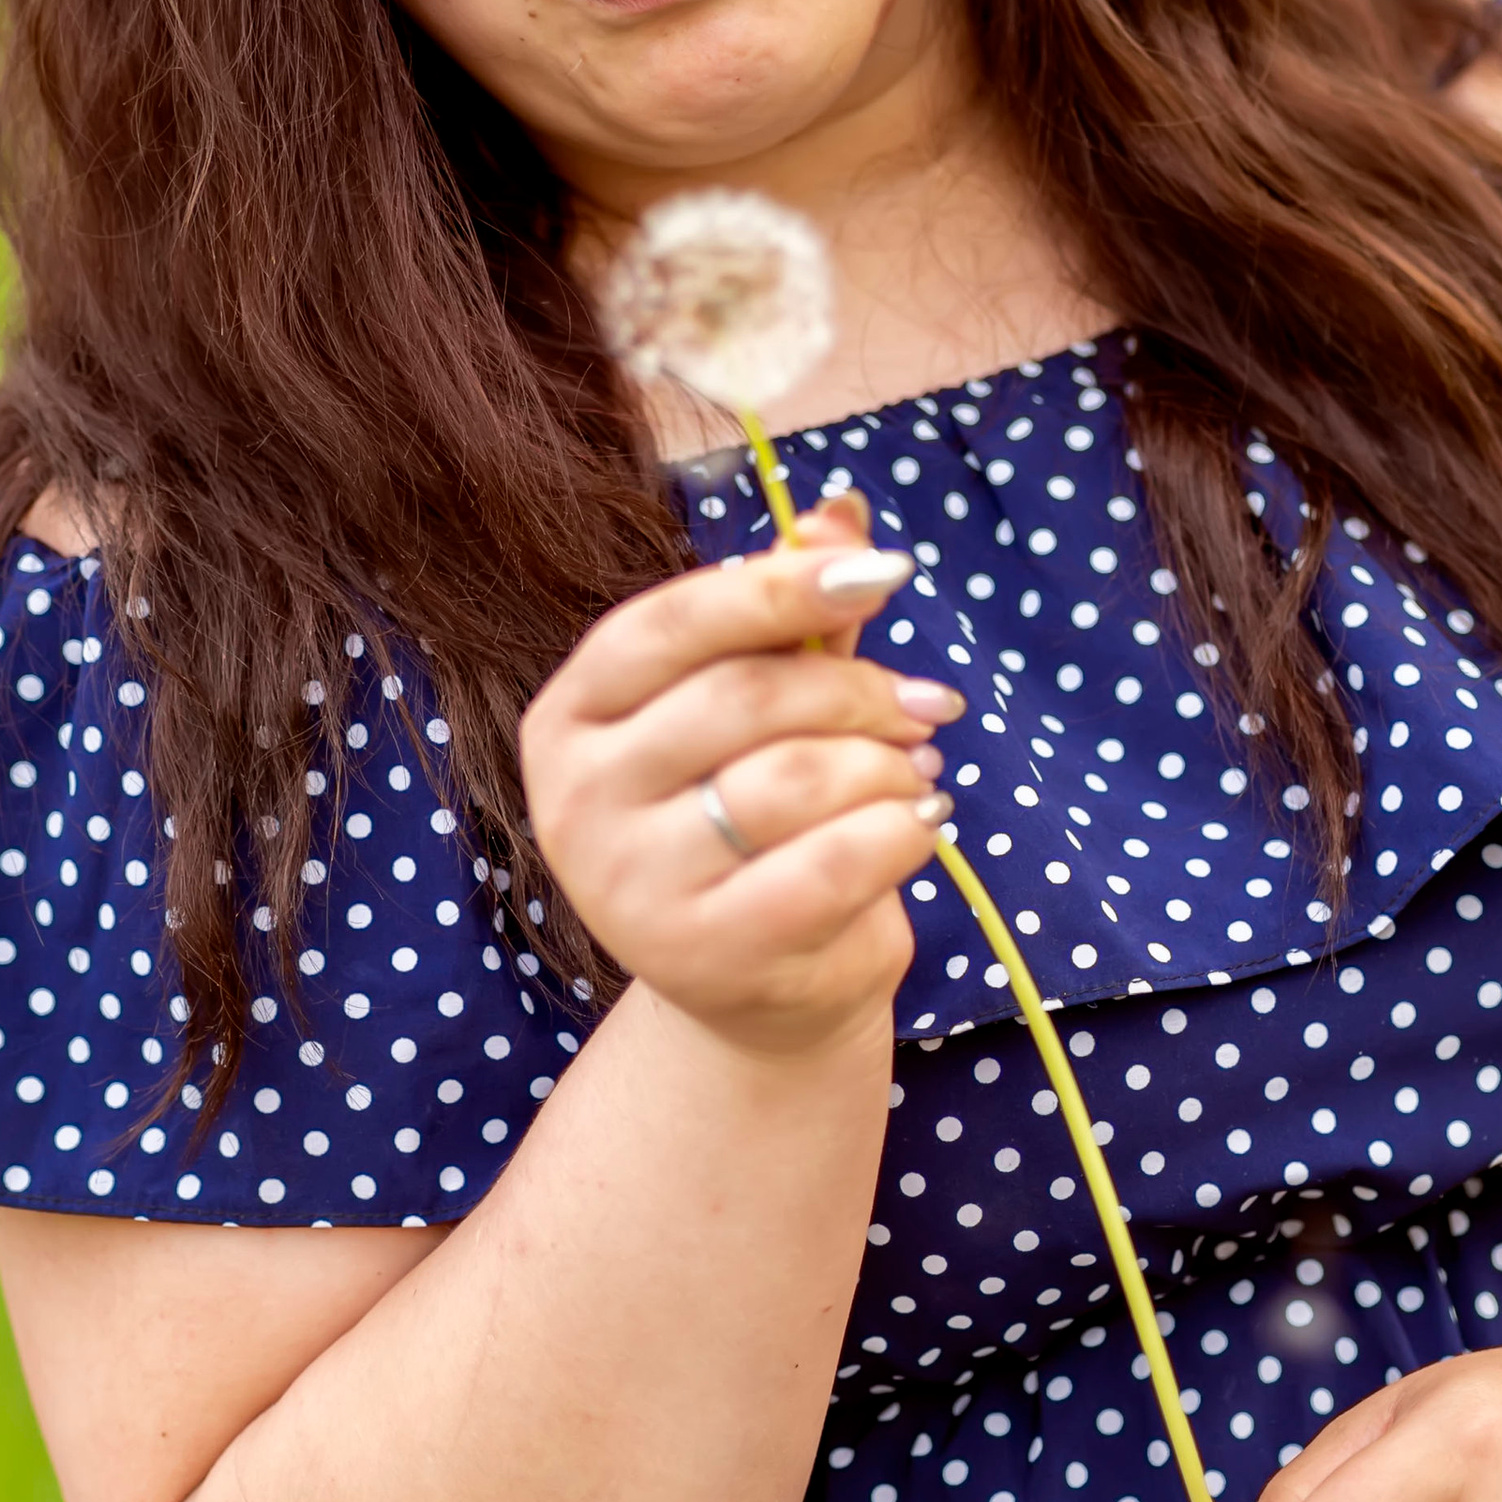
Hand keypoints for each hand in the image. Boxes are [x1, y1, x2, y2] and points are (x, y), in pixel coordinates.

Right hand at [520, 502, 965, 1058]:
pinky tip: (922, 824)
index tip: (885, 572)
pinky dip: (902, 832)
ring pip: (794, 780)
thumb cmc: (757, 822)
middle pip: (743, 696)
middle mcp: (578, 800)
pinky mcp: (706, 956)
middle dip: (859, 689)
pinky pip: (833, 865)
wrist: (760, 990)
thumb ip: (796, 613)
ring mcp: (631, 888)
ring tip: (918, 772)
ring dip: (887, 764)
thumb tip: (842, 511)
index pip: (670, 623)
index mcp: (573, 715)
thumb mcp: (767, 709)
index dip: (782, 585)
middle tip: (928, 702)